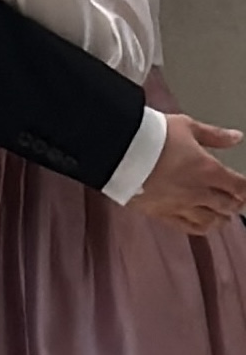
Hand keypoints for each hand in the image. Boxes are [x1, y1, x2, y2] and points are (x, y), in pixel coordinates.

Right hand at [134, 115, 245, 233]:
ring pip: (209, 221)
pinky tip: (201, 226)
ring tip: (222, 217)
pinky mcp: (161, 214)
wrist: (120, 152)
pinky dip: (199, 228)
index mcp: (208, 170)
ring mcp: (179, 206)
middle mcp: (197, 192)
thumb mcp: (187, 126)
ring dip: (220, 219)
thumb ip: (214, 135)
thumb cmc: (152, 136)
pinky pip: (186, 227)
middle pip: (227, 206)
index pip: (239, 187)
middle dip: (235, 204)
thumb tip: (236, 137)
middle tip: (237, 202)